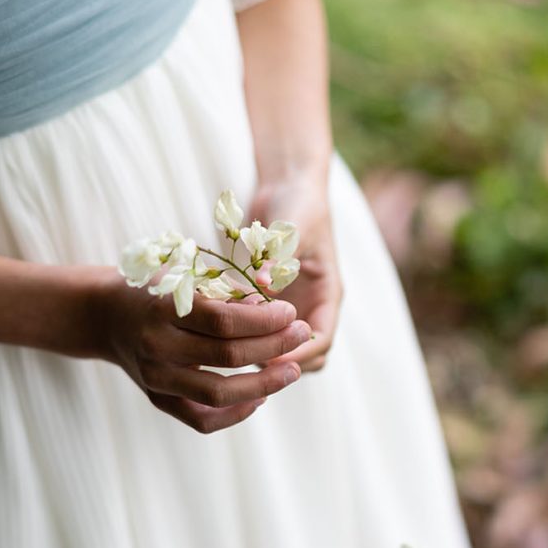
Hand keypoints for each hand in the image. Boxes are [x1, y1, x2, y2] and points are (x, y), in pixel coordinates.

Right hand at [96, 273, 311, 432]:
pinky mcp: (158, 400)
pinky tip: (260, 397)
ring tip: (291, 371)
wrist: (105, 317)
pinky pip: (202, 420)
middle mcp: (156, 347)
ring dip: (263, 385)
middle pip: (227, 356)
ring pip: (218, 394)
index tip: (291, 312)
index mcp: (162, 309)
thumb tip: (274, 313)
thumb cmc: (154, 289)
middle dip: (274, 346)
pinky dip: (236, 413)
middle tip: (302, 334)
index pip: (224, 320)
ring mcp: (156, 379)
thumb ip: (226, 293)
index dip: (265, 320)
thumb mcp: (184, 277)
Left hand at [247, 175, 343, 372]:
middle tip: (243, 359)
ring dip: (260, 351)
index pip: (322, 338)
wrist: (288, 187)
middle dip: (279, 361)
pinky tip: (219, 328)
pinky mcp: (269, 301)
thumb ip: (279, 258)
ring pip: (281, 347)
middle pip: (305, 354)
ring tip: (228, 346)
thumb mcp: (293, 229)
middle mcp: (312, 305)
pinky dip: (244, 334)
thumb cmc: (297, 204)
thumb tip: (260, 285)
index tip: (270, 355)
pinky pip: (259, 330)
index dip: (299, 352)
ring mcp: (291, 305)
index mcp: (328, 293)